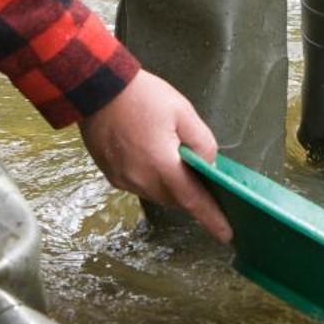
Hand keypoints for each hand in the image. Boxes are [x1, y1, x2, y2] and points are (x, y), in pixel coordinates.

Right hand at [77, 70, 232, 241]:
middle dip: (191, 194)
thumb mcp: (182, 111)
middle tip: (204, 181)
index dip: (212, 219)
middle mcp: (141, 180)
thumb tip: (207, 165)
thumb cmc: (142, 96)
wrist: (96, 88)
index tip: (226, 235)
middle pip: (175, 200)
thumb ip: (201, 142)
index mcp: (162, 165)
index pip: (193, 201)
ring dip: (170, 186)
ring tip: (176, 163)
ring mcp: (124, 180)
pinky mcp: (111, 176)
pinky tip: (152, 158)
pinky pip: (140, 186)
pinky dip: (152, 179)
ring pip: (157, 195)